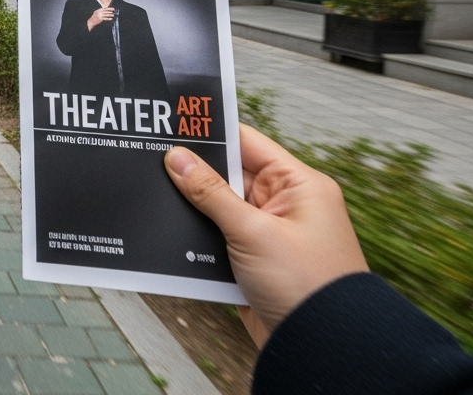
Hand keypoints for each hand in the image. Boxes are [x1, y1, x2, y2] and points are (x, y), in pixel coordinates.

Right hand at [86, 7, 115, 30]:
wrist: (91, 22)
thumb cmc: (94, 18)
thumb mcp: (96, 13)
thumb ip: (100, 11)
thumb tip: (106, 8)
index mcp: (98, 10)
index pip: (104, 8)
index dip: (109, 8)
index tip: (112, 8)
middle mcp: (99, 12)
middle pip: (106, 11)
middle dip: (110, 11)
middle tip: (114, 11)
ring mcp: (99, 15)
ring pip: (106, 15)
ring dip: (110, 15)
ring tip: (113, 15)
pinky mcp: (100, 19)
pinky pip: (105, 18)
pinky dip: (108, 18)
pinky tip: (111, 19)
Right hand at [162, 125, 367, 346]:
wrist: (321, 345)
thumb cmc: (306, 285)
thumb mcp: (253, 232)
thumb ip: (211, 193)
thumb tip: (178, 159)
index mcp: (298, 185)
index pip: (248, 144)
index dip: (212, 134)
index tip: (174, 126)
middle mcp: (286, 205)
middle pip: (229, 176)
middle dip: (194, 174)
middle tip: (151, 162)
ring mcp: (270, 235)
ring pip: (219, 210)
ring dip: (194, 210)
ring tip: (155, 198)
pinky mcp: (255, 262)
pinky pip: (219, 239)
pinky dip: (198, 239)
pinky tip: (171, 235)